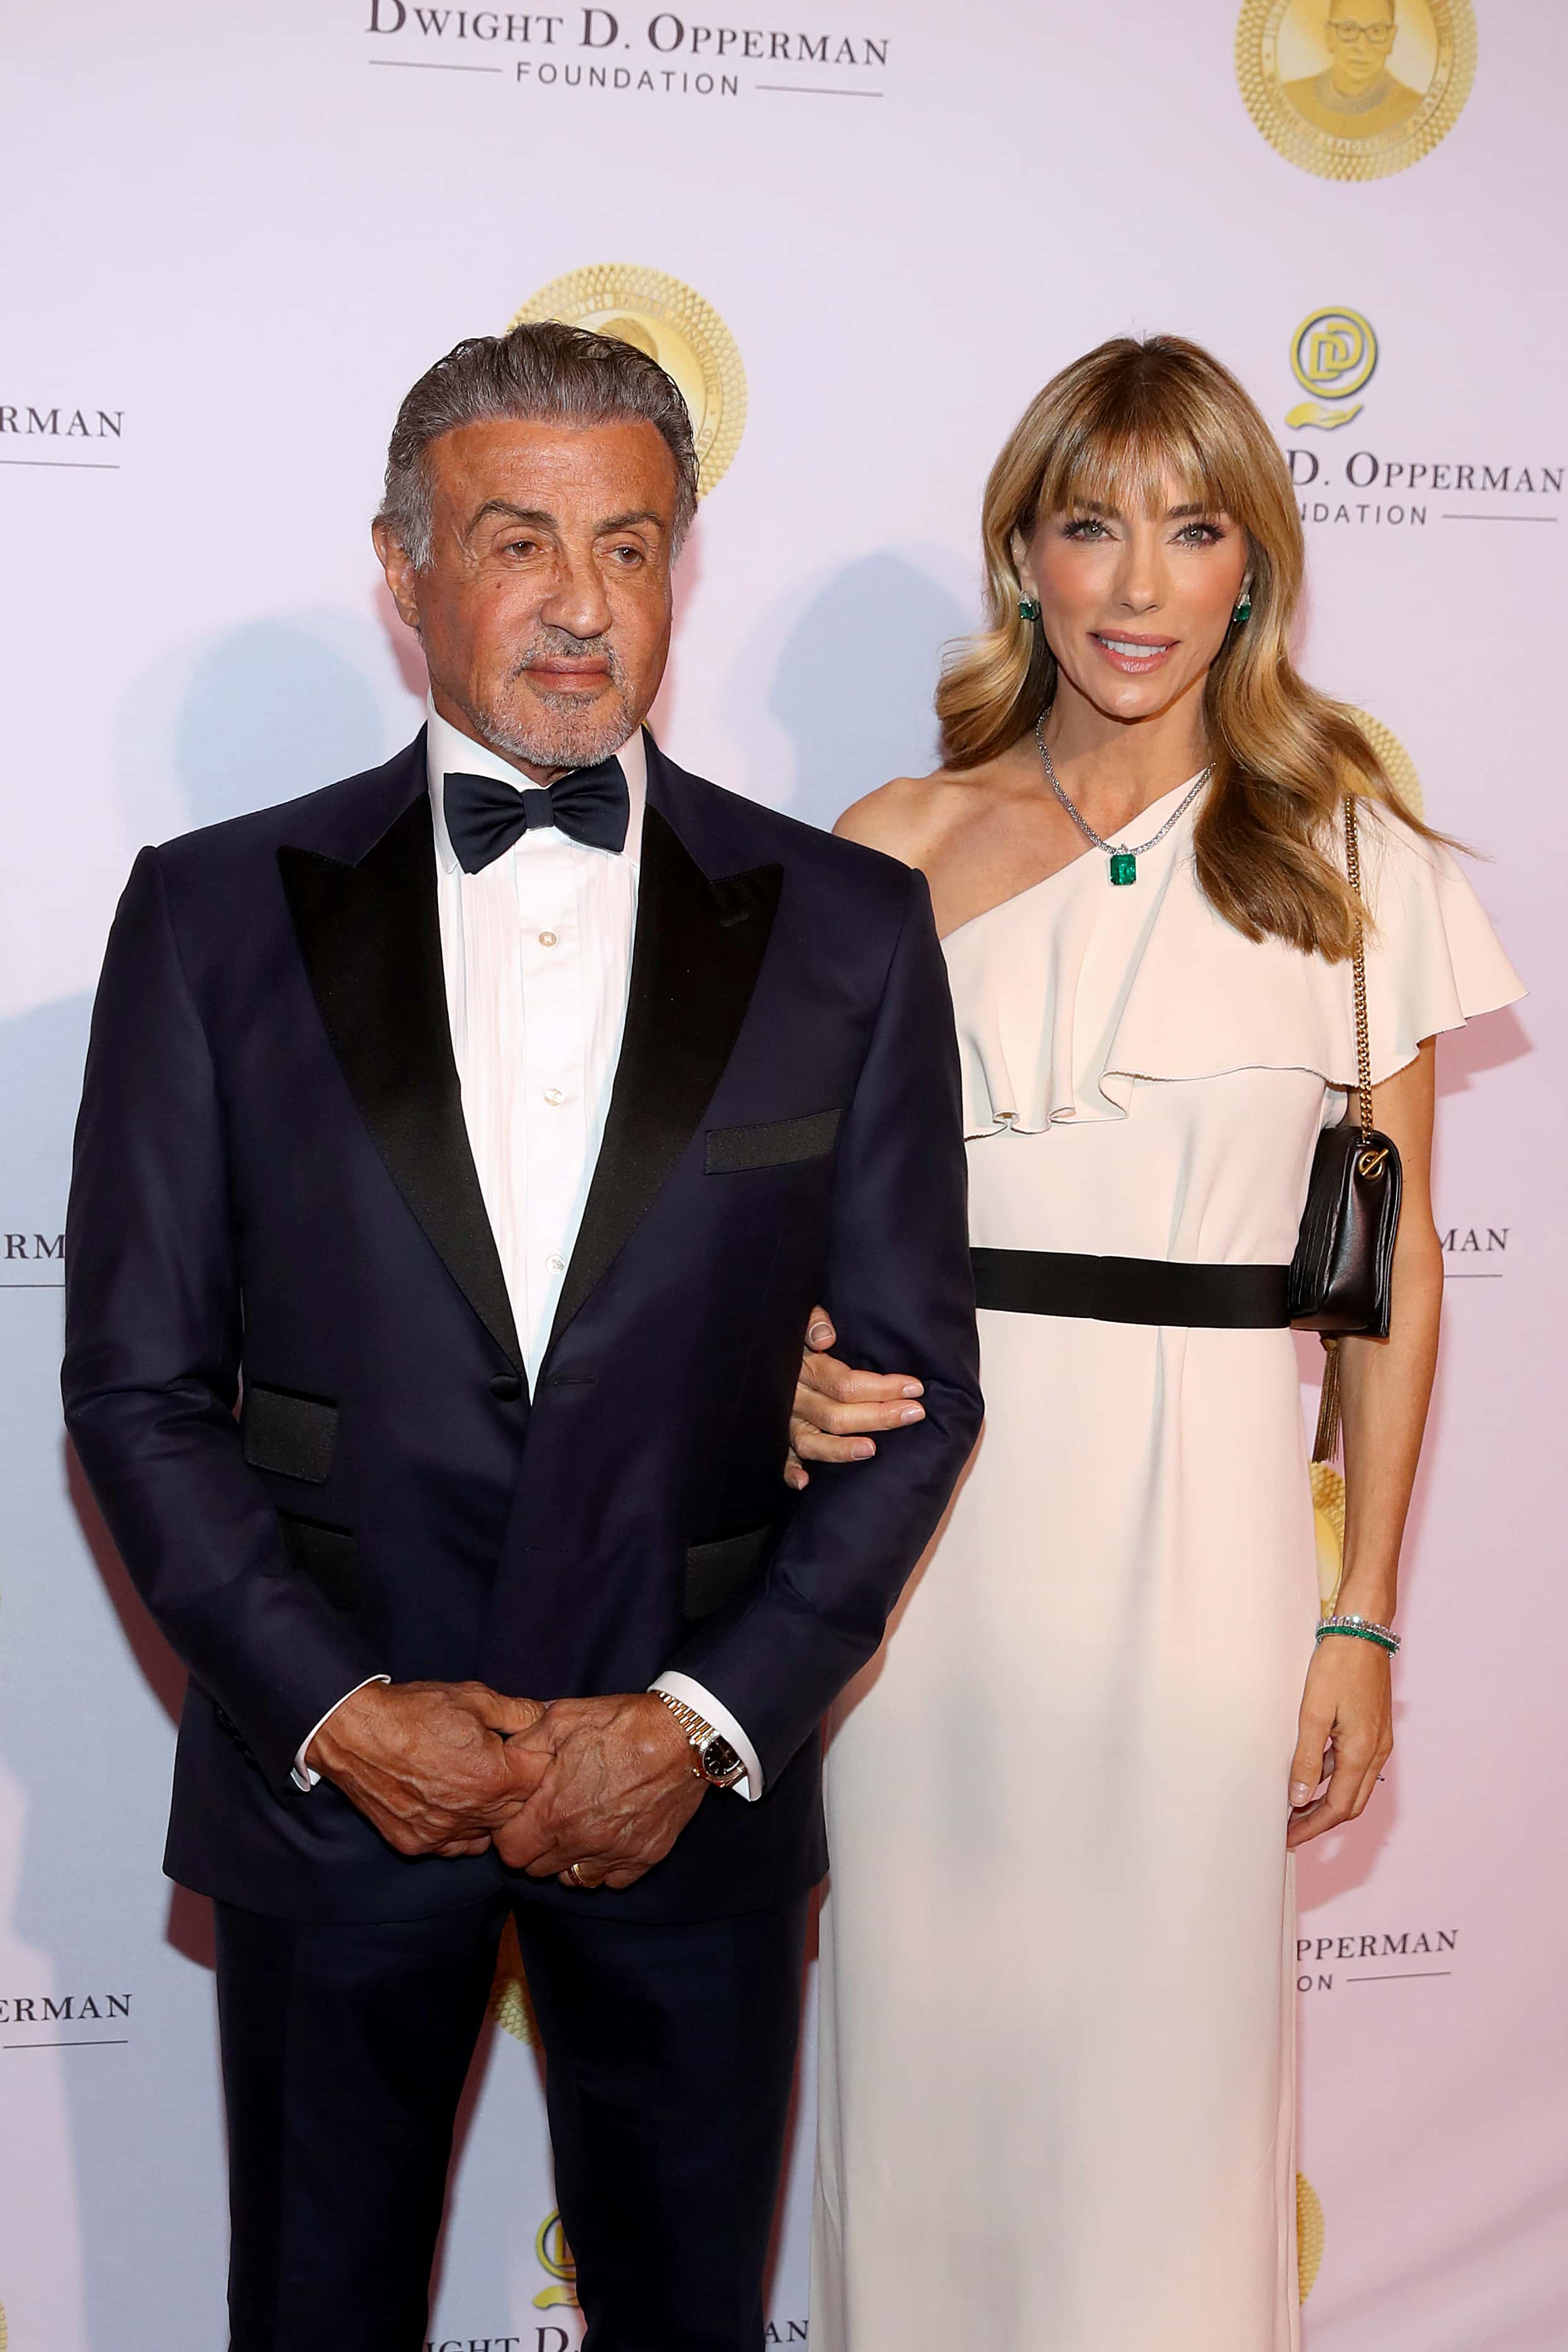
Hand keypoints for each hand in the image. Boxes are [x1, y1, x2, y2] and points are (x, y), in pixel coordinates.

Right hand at [307, 1679, 548, 1859]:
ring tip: (476, 1784)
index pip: (542, 1779)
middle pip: (519, 1810)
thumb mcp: (474, 1698)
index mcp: (494, 1776)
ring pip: (489, 1832)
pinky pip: (456, 1845)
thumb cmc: (414, 1711)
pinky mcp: (417, 1843)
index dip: (538, 1760)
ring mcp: (443, 1832)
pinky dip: (462, 1829)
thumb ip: (518, 1712)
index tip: (527, 1750)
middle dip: (519, 1788)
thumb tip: (543, 1718)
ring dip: (491, 1812)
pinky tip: (453, 1803)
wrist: (354, 1732)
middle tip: (504, 1765)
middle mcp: (473, 1812)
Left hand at [492, 1694, 706, 1888]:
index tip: (520, 1816)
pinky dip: (605, 1865)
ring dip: (568, 1860)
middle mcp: (583, 1841)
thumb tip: (505, 1758)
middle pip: (538, 1869)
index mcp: (556, 1811)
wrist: (683, 1734)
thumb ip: (525, 1743)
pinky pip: (613, 1880)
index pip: (510, 1851)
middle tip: (548, 1818)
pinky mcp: (644, 1857)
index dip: (509, 1833)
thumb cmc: (622, 1723)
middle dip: (535, 1846)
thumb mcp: (562, 1717)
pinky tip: (607, 1837)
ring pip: (574, 1879)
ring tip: (577, 1829)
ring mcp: (616, 1853)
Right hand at [784, 1305, 925, 1490]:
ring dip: (841, 1449)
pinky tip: (803, 1482)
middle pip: (836, 1415)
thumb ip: (812, 1321)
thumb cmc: (789, 1333)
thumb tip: (825, 1337)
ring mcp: (782, 1420)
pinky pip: (778, 1458)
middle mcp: (792, 1397)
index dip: (881, 1387)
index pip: (844, 1382)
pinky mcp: (772, 1436)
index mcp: (803, 1367)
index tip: (914, 1387)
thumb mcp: (798, 1317)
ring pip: (811, 1442)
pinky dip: (788, 1471)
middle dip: (878, 1416)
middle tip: (915, 1413)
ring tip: (872, 1450)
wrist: (745, 1343)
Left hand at [1286, 1637, 1393, 1848]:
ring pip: (1353, 1785)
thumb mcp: (1313, 1713)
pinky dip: (1333, 1777)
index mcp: (1362, 1752)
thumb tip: (1298, 1799)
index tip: (1288, 1839)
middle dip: (1320, 1821)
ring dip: (1326, 1800)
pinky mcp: (1373, 1728)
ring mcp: (1378, 1740)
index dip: (1313, 1828)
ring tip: (1293, 1807)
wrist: (1362, 1631)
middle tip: (1289, 1831)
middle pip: (1351, 1803)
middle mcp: (1376, 1751)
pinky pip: (1354, 1764)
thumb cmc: (1337, 1666)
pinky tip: (1310, 1773)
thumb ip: (1306, 1759)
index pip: (1339, 1807)